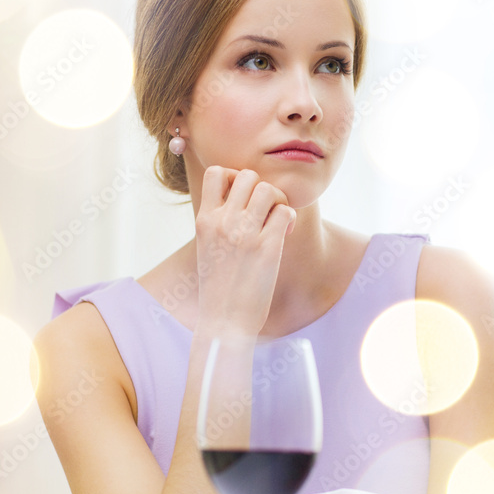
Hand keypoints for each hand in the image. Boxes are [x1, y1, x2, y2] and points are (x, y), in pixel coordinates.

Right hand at [194, 166, 295, 335]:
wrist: (224, 321)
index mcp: (204, 220)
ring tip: (276, 221)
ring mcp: (244, 234)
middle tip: (265, 211)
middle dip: (261, 188)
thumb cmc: (218, 288)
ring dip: (278, 201)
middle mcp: (222, 222)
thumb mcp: (206, 248)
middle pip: (248, 175)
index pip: (216, 172)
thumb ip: (217, 223)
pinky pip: (285, 211)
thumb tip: (237, 203)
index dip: (234, 177)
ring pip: (268, 189)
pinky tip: (285, 234)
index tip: (243, 198)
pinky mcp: (267, 248)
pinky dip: (289, 218)